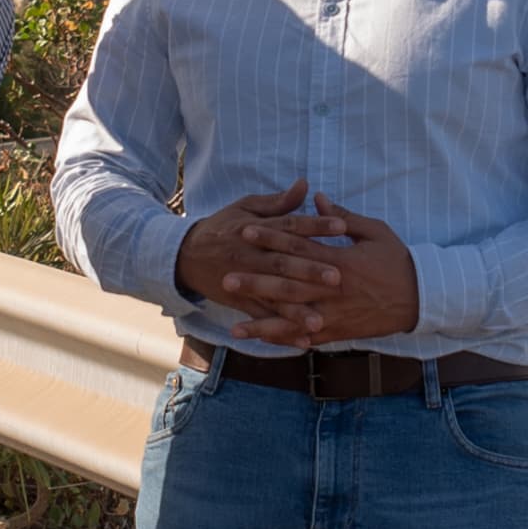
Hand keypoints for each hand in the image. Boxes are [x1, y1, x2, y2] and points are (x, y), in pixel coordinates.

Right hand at [176, 179, 346, 342]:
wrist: (186, 255)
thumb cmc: (223, 227)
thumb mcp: (247, 207)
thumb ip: (279, 202)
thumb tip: (305, 185)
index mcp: (256, 229)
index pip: (290, 226)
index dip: (316, 226)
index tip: (342, 227)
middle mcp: (252, 256)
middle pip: (284, 264)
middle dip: (310, 272)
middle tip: (338, 277)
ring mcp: (246, 282)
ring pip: (274, 296)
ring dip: (297, 311)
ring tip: (320, 321)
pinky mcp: (241, 302)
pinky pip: (264, 319)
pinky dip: (282, 333)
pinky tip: (304, 342)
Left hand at [252, 198, 423, 348]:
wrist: (421, 298)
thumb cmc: (397, 261)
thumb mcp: (374, 231)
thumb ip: (342, 218)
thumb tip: (317, 199)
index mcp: (340, 260)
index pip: (298, 246)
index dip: (271, 237)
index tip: (246, 231)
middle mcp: (332, 289)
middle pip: (287, 284)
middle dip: (255, 282)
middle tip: (226, 278)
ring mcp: (334, 313)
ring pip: (293, 319)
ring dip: (263, 324)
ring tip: (235, 328)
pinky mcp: (339, 331)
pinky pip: (308, 337)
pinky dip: (287, 341)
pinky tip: (266, 344)